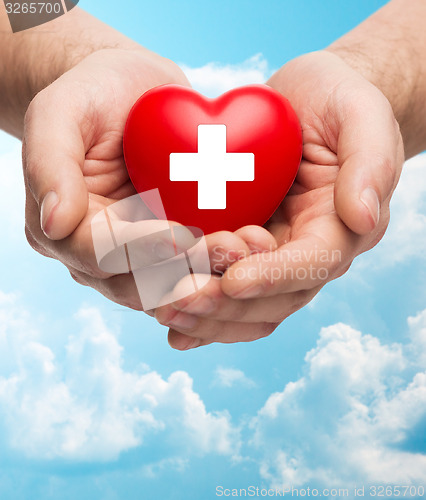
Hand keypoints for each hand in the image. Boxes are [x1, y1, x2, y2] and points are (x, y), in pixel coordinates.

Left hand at [155, 50, 403, 349]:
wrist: (308, 103)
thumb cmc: (339, 102)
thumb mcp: (362, 116)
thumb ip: (371, 163)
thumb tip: (364, 217)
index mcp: (338, 228)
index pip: (311, 265)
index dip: (273, 276)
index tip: (233, 281)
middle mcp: (305, 252)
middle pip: (272, 299)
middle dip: (226, 306)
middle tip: (177, 301)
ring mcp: (272, 253)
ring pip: (244, 305)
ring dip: (205, 315)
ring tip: (162, 310)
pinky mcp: (243, 247)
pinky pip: (222, 286)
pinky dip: (199, 308)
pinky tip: (164, 314)